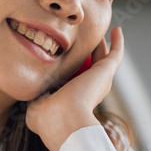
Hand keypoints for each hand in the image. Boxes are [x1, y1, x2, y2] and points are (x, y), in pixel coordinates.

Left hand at [25, 27, 123, 150]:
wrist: (65, 121)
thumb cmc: (49, 120)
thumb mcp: (35, 108)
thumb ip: (35, 99)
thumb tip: (33, 96)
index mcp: (75, 98)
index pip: (74, 79)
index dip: (71, 69)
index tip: (64, 57)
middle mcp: (90, 90)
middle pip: (90, 65)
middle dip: (87, 53)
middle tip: (83, 37)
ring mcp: (100, 80)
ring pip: (103, 57)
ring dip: (101, 44)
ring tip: (98, 29)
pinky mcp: (106, 71)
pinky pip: (115, 54)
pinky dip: (117, 41)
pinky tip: (117, 30)